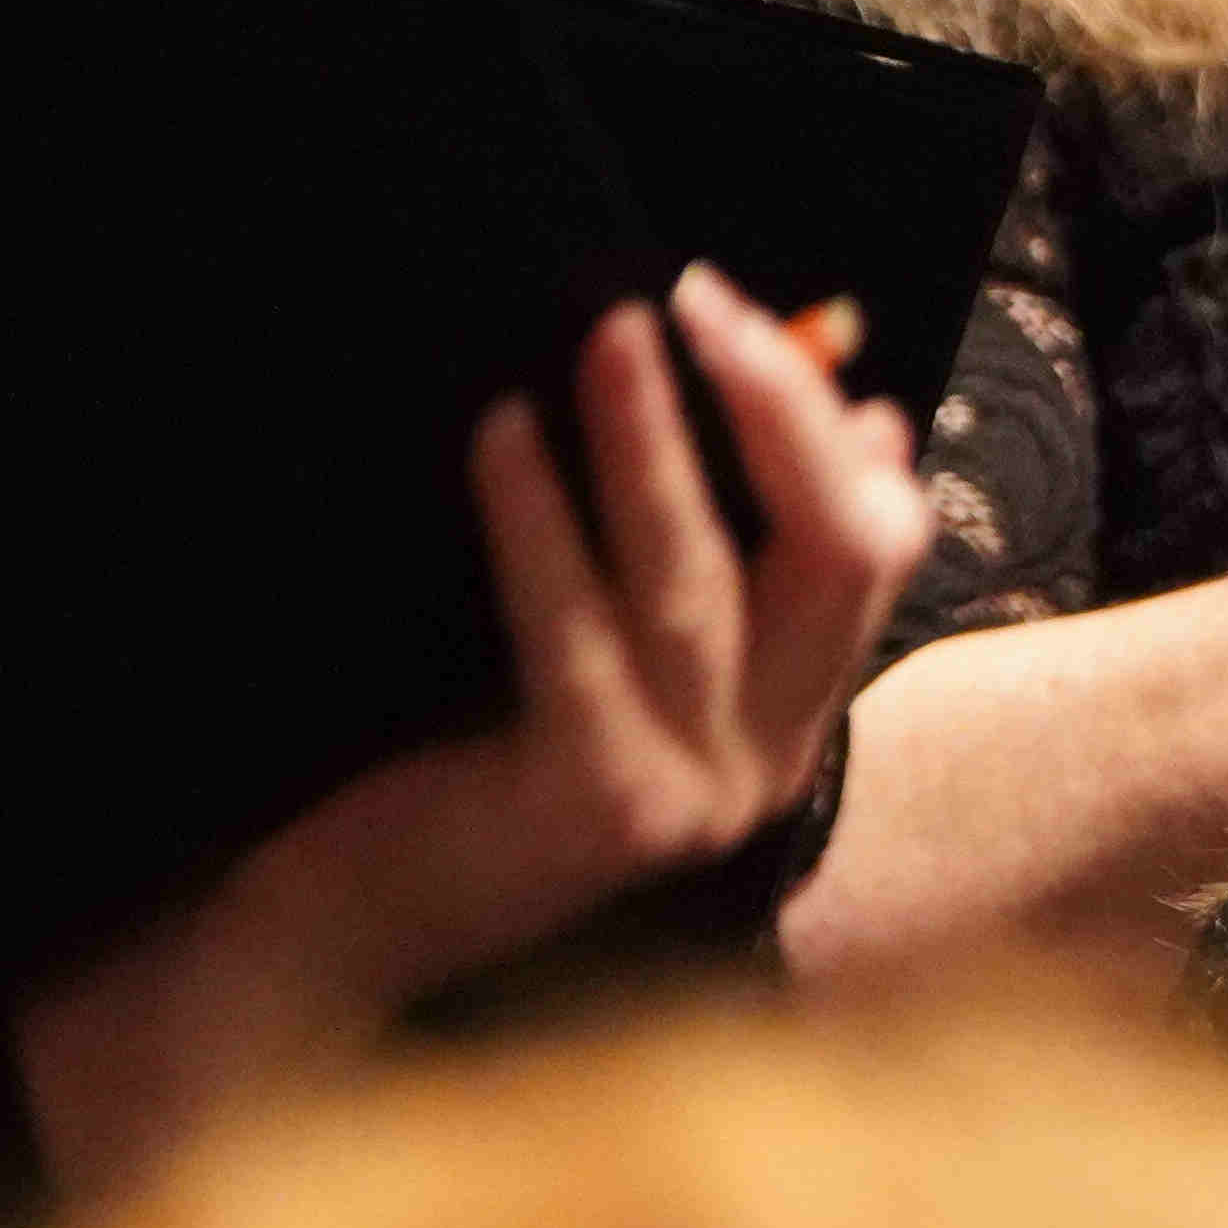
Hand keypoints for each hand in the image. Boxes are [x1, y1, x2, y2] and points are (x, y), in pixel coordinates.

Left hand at [16, 267, 933, 1184]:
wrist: (351, 927)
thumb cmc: (462, 760)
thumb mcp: (605, 640)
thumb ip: (705, 546)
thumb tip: (845, 403)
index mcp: (791, 712)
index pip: (877, 548)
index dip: (835, 426)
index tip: (765, 316)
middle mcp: (773, 757)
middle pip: (837, 554)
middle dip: (779, 412)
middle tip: (701, 300)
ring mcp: (698, 790)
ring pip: (704, 583)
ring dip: (654, 445)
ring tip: (611, 333)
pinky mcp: (602, 800)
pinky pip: (578, 632)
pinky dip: (539, 522)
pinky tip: (502, 434)